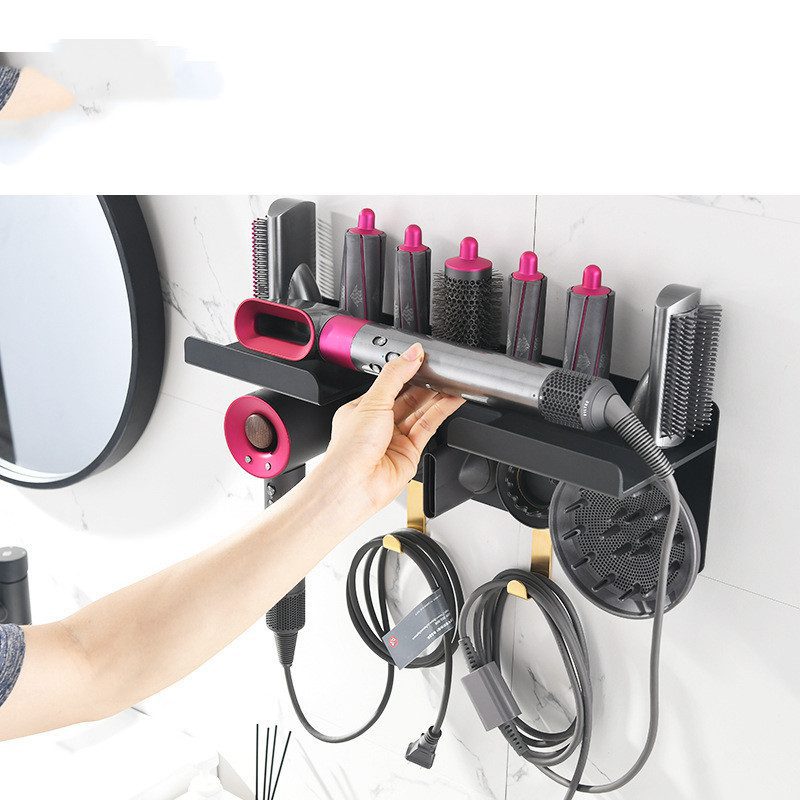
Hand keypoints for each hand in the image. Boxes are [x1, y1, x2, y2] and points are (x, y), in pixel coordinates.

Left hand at [315, 343, 463, 517]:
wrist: (354, 484)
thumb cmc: (350, 449)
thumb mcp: (372, 401)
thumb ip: (395, 375)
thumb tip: (411, 354)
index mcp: (362, 409)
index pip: (389, 385)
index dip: (406, 372)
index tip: (422, 359)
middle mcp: (379, 424)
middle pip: (408, 398)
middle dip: (425, 384)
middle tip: (441, 369)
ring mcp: (395, 439)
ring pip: (421, 412)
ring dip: (437, 397)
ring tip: (453, 382)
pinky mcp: (411, 452)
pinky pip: (429, 427)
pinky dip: (442, 412)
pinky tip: (452, 400)